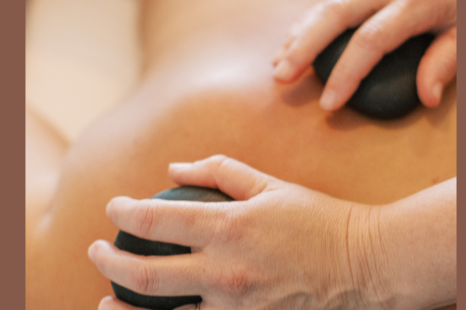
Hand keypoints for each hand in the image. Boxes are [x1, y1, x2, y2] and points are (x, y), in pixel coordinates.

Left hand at [87, 156, 409, 309]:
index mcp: (229, 227)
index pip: (155, 221)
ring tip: (105, 304)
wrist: (368, 268)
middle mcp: (224, 272)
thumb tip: (174, 169)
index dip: (124, 213)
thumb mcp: (272, 186)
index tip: (113, 209)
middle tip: (97, 251)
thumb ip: (220, 172)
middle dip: (109, 261)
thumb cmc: (320, 221)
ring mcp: (234, 307)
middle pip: (143, 275)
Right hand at [272, 0, 456, 110]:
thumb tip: (426, 98)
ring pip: (331, 1)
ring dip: (302, 32)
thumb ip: (447, 62)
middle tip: (280, 77)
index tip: (328, 104)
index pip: (371, 40)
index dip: (347, 73)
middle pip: (335, 12)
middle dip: (304, 46)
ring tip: (278, 63)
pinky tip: (298, 38)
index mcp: (418, 0)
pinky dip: (315, 19)